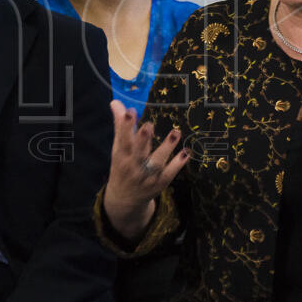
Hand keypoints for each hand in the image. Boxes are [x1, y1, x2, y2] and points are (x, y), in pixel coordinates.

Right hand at [103, 100, 189, 238]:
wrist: (124, 199)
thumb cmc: (122, 167)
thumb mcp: (118, 148)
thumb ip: (120, 125)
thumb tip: (116, 102)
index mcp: (121, 157)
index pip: (123, 140)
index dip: (126, 127)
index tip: (130, 111)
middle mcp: (133, 167)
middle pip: (138, 153)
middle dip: (143, 140)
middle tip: (149, 125)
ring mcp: (146, 177)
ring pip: (156, 162)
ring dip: (166, 148)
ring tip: (175, 132)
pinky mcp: (159, 183)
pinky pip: (169, 174)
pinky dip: (177, 164)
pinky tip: (186, 153)